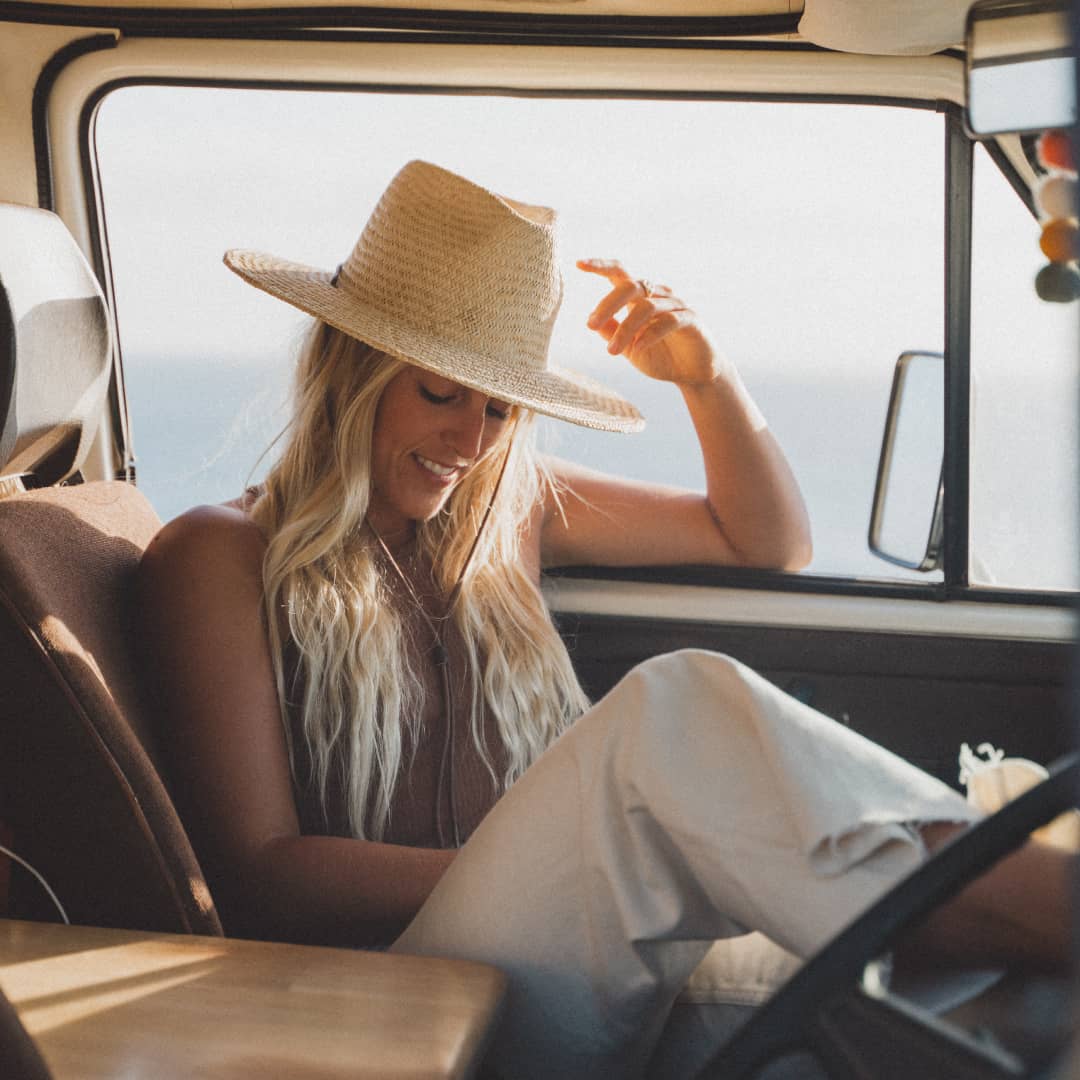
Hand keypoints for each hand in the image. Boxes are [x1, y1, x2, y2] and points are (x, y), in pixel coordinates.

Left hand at [577, 258, 721, 388]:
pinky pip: (668, 320)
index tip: (579, 263)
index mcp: (640, 298)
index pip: (619, 274)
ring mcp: (676, 305)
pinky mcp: (691, 319)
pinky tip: (638, 347)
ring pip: (647, 306)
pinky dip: (650, 334)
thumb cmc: (660, 356)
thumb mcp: (629, 348)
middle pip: (631, 286)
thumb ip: (613, 333)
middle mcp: (658, 295)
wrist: (692, 374)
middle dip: (608, 304)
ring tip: (612, 351)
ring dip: (626, 328)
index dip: (601, 266)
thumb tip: (592, 321)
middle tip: (590, 325)